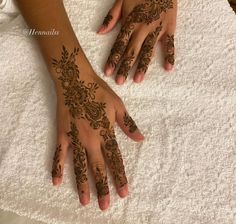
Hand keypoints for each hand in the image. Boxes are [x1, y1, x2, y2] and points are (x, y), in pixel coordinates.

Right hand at [51, 46, 143, 210]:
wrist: (75, 79)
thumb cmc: (98, 90)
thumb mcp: (118, 105)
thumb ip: (128, 124)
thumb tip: (140, 138)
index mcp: (105, 132)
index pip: (115, 159)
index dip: (120, 177)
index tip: (123, 193)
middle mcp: (90, 138)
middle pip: (97, 167)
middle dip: (102, 187)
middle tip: (105, 205)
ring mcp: (74, 137)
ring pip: (79, 165)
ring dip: (82, 184)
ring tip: (85, 201)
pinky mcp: (62, 133)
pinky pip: (59, 154)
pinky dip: (57, 168)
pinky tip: (56, 182)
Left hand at [97, 0, 191, 84]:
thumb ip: (111, 17)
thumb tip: (99, 32)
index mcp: (130, 22)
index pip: (119, 44)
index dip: (112, 58)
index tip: (107, 71)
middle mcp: (143, 28)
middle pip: (132, 51)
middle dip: (125, 67)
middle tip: (119, 82)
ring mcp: (157, 29)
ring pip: (148, 51)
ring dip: (143, 66)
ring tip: (137, 80)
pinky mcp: (169, 28)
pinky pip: (170, 44)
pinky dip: (170, 55)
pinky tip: (168, 68)